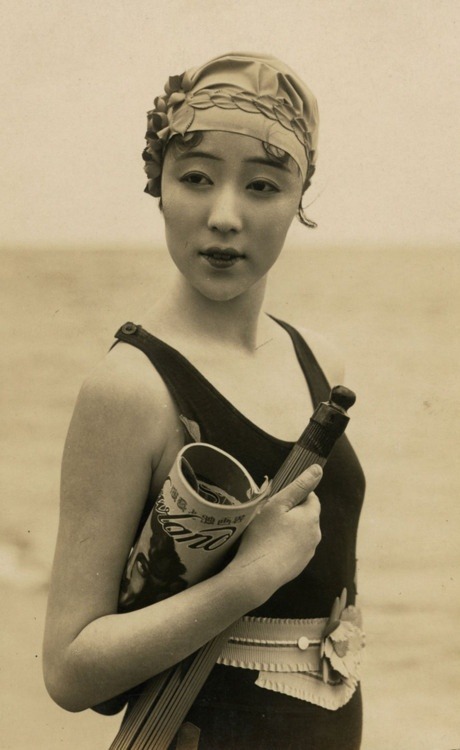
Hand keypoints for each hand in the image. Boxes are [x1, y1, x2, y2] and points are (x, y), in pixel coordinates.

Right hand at [230, 465, 321, 595]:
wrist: (257, 575)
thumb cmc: (264, 536)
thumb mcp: (278, 504)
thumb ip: (299, 486)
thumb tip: (318, 469)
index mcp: (311, 517)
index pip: (311, 497)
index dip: (294, 495)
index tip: (277, 501)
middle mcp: (316, 535)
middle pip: (306, 515)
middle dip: (291, 513)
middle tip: (269, 516)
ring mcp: (308, 552)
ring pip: (301, 532)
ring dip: (288, 529)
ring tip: (267, 534)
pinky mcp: (300, 566)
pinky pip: (295, 548)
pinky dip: (285, 545)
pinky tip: (269, 549)